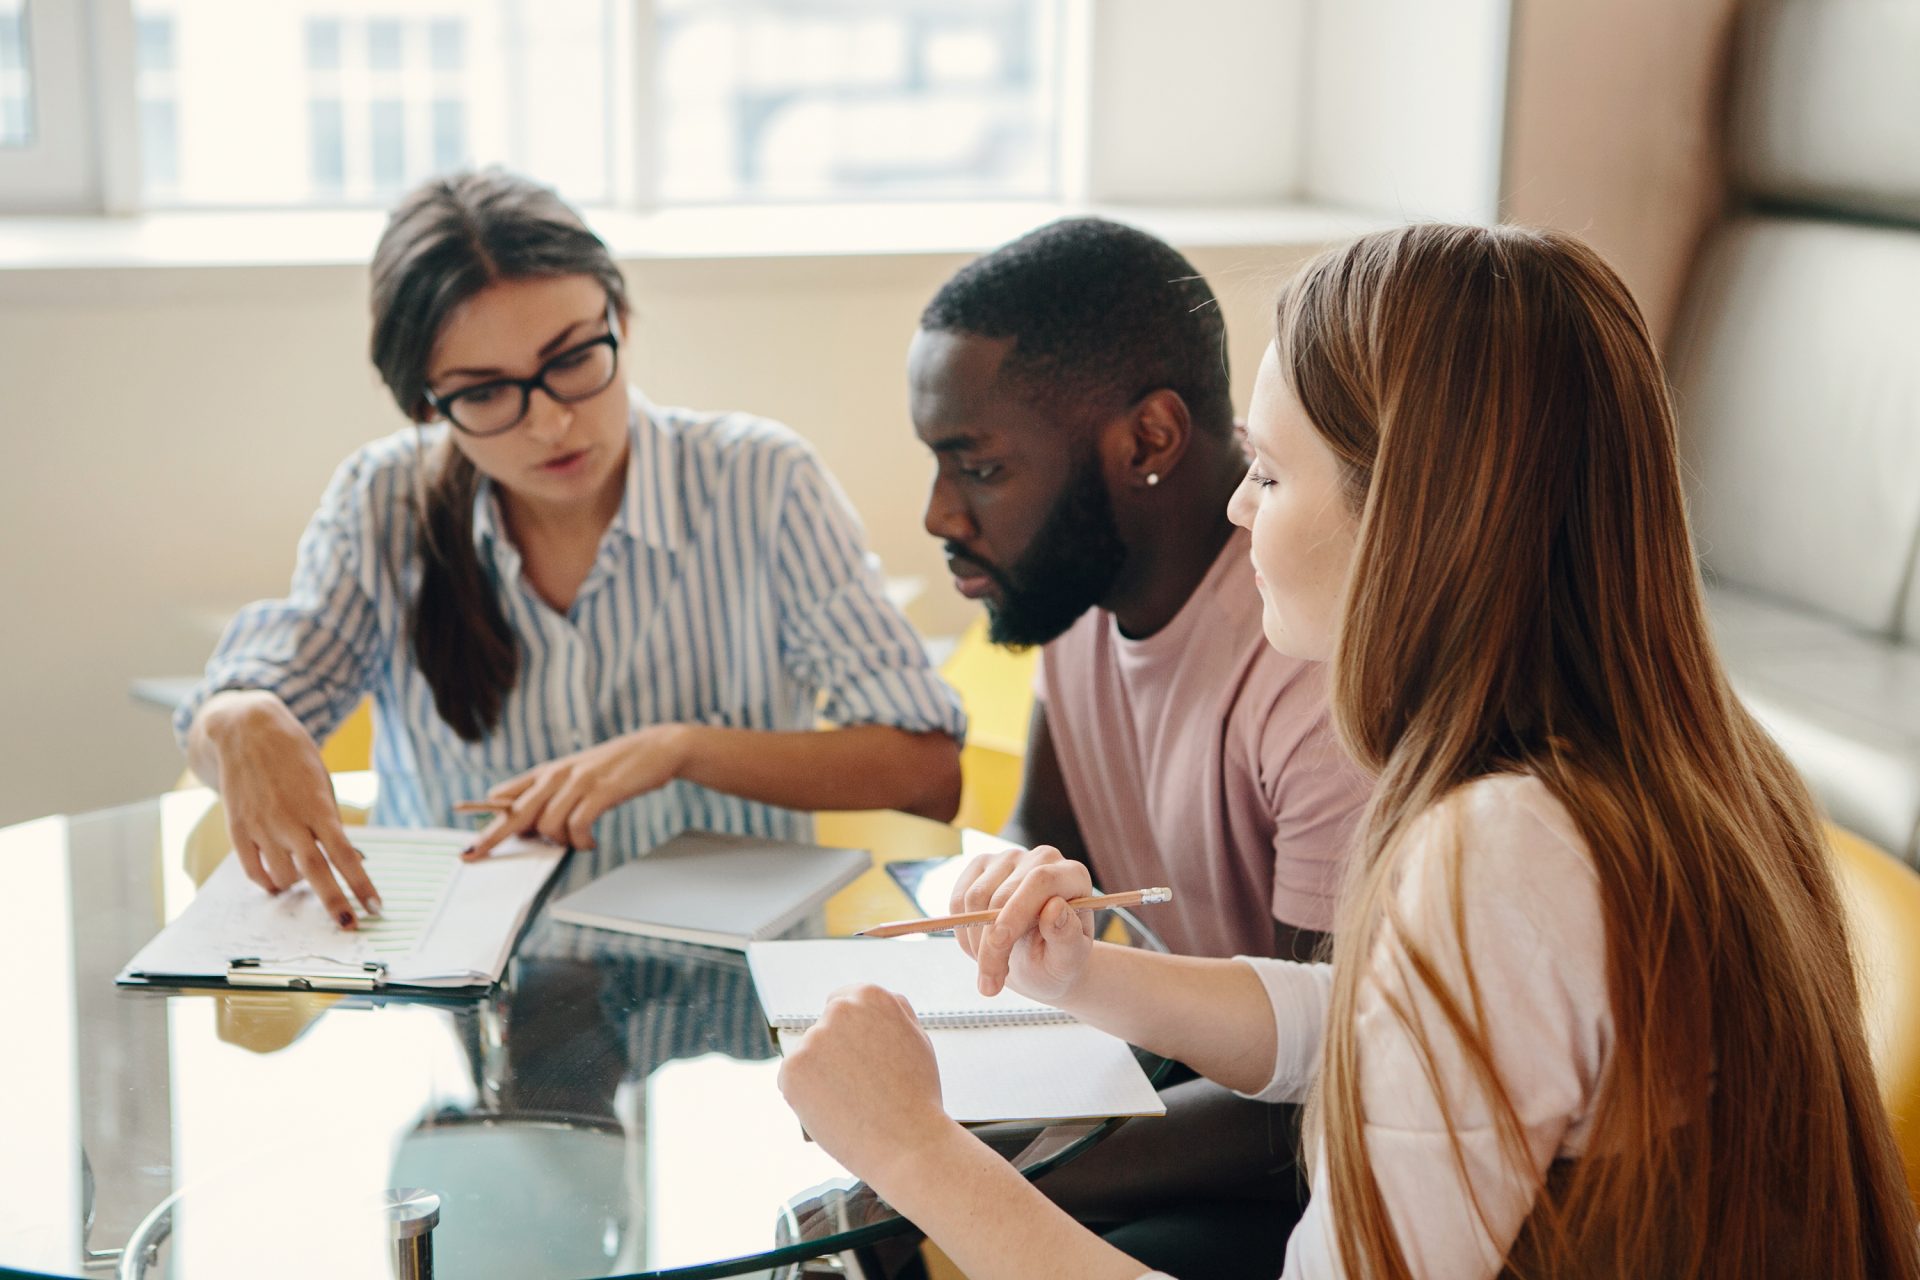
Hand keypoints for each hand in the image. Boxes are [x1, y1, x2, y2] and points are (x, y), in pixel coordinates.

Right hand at [198, 691, 377, 928]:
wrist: (247, 731)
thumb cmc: (295, 757)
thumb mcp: (322, 784)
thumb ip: (331, 823)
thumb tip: (351, 860)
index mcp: (318, 808)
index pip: (346, 856)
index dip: (361, 885)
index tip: (376, 907)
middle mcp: (289, 821)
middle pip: (316, 874)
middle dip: (335, 904)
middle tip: (350, 925)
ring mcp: (260, 827)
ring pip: (283, 878)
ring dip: (298, 886)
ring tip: (305, 879)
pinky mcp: (237, 830)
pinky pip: (254, 871)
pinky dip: (269, 882)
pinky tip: (278, 881)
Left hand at [464, 724, 692, 857]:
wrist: (656, 748)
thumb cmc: (615, 766)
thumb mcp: (576, 773)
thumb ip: (550, 794)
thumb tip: (527, 825)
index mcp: (547, 772)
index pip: (504, 796)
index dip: (486, 820)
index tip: (470, 844)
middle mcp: (556, 775)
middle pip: (514, 813)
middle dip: (491, 837)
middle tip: (473, 855)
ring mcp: (577, 782)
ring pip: (548, 825)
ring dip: (560, 843)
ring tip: (579, 843)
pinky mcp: (600, 791)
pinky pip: (578, 826)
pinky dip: (582, 842)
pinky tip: (591, 842)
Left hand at [776, 985, 956, 1179]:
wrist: (907, 1144)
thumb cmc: (916, 1097)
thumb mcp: (917, 1038)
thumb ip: (893, 1012)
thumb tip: (867, 1002)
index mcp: (870, 996)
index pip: (843, 1002)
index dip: (853, 1034)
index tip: (860, 1057)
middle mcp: (839, 1010)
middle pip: (824, 1029)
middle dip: (835, 1053)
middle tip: (859, 1085)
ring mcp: (813, 1040)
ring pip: (808, 1056)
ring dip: (820, 1075)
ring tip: (851, 1102)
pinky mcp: (792, 1069)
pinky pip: (793, 1080)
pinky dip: (806, 1097)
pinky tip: (834, 1110)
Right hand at [950, 844, 1093, 1002]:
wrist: (1041, 961)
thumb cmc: (1058, 960)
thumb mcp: (1068, 960)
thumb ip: (1067, 936)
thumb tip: (1055, 908)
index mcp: (1072, 875)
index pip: (1039, 881)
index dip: (1015, 912)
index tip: (999, 946)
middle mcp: (1042, 859)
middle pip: (1002, 894)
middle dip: (991, 946)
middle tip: (991, 985)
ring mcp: (1009, 859)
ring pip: (974, 898)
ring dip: (975, 943)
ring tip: (992, 967)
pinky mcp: (982, 866)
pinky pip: (957, 899)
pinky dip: (962, 931)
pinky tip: (980, 949)